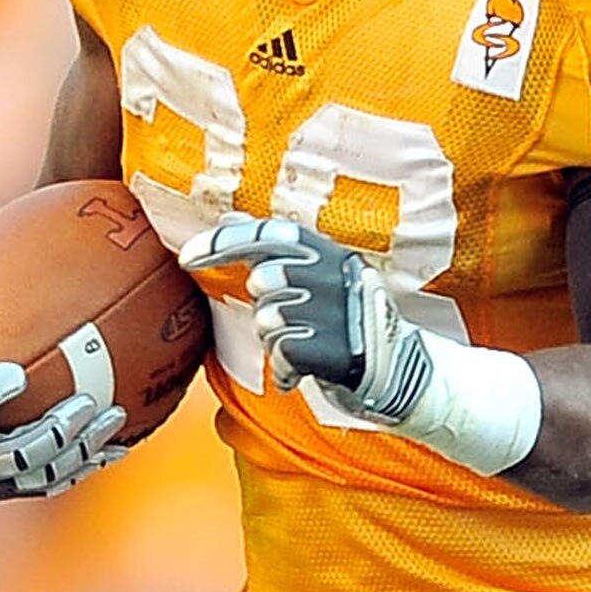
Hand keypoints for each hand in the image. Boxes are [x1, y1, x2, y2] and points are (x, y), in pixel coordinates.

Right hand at [0, 276, 125, 515]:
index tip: (14, 372)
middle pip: (11, 454)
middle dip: (52, 431)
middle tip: (86, 401)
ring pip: (39, 473)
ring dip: (79, 448)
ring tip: (114, 415)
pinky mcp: (7, 493)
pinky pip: (51, 484)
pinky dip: (85, 466)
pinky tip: (117, 447)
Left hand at [198, 215, 432, 425]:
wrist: (404, 372)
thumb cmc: (351, 325)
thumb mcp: (323, 278)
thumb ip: (280, 249)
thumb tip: (230, 219)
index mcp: (330, 252)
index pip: (269, 234)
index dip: (223, 244)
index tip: (186, 259)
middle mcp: (335, 273)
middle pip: (264, 281)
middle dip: (269, 307)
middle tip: (298, 322)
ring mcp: (336, 310)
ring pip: (269, 319)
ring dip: (279, 341)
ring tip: (308, 346)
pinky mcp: (335, 347)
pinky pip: (282, 351)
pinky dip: (287, 369)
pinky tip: (305, 371)